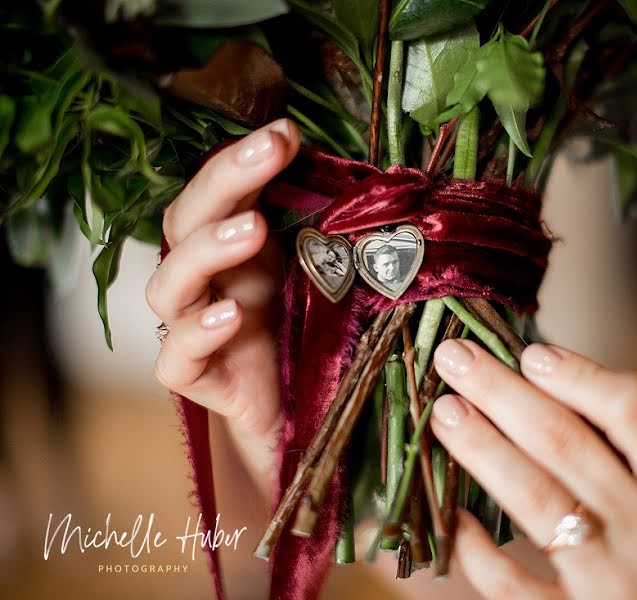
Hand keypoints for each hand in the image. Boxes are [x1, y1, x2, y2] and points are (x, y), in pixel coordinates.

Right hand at [146, 119, 300, 497]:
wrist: (304, 413)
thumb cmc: (311, 336)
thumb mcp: (326, 277)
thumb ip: (330, 236)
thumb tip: (375, 182)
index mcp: (235, 249)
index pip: (221, 192)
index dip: (243, 159)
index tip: (286, 130)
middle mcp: (208, 281)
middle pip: (187, 221)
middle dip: (227, 180)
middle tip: (270, 151)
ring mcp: (196, 329)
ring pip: (170, 284)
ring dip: (207, 250)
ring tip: (251, 230)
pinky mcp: (198, 379)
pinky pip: (176, 358)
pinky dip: (197, 334)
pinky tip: (229, 315)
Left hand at [429, 340, 636, 599]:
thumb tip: (584, 404)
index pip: (633, 410)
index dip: (576, 373)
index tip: (534, 354)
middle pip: (563, 440)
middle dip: (502, 390)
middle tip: (455, 355)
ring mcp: (609, 581)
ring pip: (531, 495)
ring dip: (480, 446)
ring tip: (444, 411)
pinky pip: (510, 582)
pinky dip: (474, 548)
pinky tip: (452, 517)